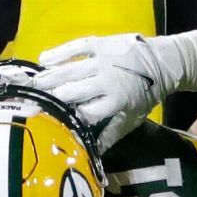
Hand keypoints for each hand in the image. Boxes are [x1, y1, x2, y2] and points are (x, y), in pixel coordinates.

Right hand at [34, 35, 169, 149]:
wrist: (162, 62)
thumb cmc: (145, 95)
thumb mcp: (131, 118)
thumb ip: (111, 134)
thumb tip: (92, 152)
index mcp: (116, 102)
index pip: (86, 113)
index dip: (68, 118)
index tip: (51, 121)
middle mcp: (107, 81)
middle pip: (73, 91)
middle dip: (53, 98)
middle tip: (34, 101)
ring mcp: (102, 61)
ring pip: (70, 70)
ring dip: (50, 78)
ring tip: (34, 84)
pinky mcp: (100, 44)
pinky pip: (75, 46)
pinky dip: (58, 53)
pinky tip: (44, 59)